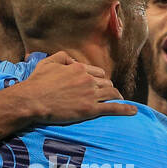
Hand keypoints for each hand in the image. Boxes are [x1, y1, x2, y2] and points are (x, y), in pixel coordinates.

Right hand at [17, 51, 136, 124]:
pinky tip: (133, 111)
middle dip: (108, 88)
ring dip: (117, 96)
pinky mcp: (90, 109)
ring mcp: (90, 95)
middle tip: (109, 94)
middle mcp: (87, 79)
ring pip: (111, 93)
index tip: (99, 84)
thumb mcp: (48, 62)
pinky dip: (125, 109)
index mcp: (79, 68)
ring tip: (120, 100)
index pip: (97, 72)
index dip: (99, 78)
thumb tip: (74, 61)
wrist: (32, 101)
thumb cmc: (37, 83)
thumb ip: (63, 56)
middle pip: (106, 82)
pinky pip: (112, 108)